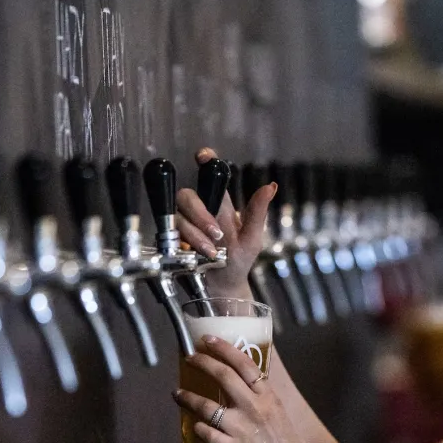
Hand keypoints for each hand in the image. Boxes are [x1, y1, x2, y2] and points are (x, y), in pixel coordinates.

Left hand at [173, 336, 317, 442]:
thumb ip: (260, 396)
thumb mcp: (279, 411)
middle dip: (202, 363)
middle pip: (223, 377)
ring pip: (207, 406)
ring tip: (178, 393)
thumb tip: (239, 379)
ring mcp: (240, 430)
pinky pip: (206, 433)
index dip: (224, 348)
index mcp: (268, 397)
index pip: (245, 364)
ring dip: (188, 397)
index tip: (207, 340)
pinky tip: (194, 424)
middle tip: (190, 358)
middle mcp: (254, 409)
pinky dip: (197, 426)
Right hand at [176, 147, 276, 297]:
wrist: (225, 286)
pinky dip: (186, 244)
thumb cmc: (239, 260)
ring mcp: (185, 224)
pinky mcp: (173, 238)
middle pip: (188, 196)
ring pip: (179, 216)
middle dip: (201, 214)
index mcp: (220, 204)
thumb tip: (271, 186)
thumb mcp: (253, 237)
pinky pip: (171, 234)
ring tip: (212, 252)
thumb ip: (258, 211)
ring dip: (196, 234)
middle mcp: (200, 210)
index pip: (211, 176)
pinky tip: (198, 255)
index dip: (206, 162)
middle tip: (217, 234)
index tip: (204, 155)